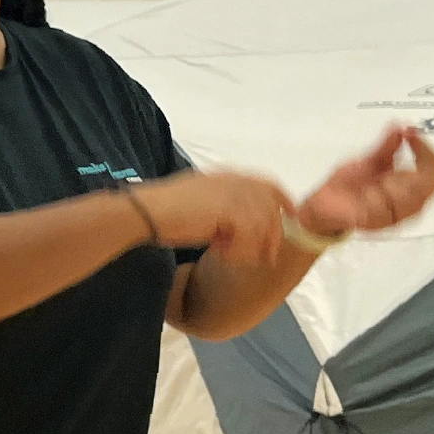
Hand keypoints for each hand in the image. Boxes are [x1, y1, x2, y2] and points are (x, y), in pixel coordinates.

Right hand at [131, 171, 293, 268]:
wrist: (146, 213)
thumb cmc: (164, 211)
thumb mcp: (199, 202)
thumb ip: (221, 207)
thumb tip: (234, 227)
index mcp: (228, 176)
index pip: (267, 186)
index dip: (282, 204)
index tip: (287, 222)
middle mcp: (235, 181)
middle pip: (271, 206)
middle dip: (272, 233)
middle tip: (267, 257)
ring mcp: (234, 193)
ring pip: (262, 224)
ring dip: (251, 246)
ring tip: (232, 257)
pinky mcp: (230, 210)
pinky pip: (249, 236)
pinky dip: (238, 250)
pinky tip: (219, 254)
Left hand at [299, 125, 433, 238]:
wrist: (322, 202)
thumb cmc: (350, 181)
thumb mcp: (369, 159)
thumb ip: (387, 146)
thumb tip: (402, 126)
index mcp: (411, 189)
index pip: (432, 172)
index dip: (426, 152)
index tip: (411, 133)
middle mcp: (407, 207)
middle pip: (425, 189)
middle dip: (405, 172)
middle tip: (382, 163)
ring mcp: (390, 218)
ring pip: (404, 202)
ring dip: (387, 187)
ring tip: (371, 183)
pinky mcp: (371, 225)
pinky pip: (379, 212)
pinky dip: (371, 199)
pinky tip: (362, 194)